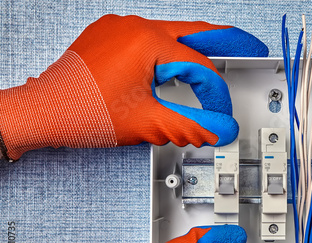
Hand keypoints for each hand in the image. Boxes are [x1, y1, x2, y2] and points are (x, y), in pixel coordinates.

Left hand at [0, 15, 267, 160]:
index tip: (221, 114)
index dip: (217, 93)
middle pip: (194, 32)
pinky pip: (150, 38)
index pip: (200, 66)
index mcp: (147, 41)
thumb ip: (192, 126)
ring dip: (197, 48)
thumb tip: (220, 129)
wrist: (43, 112)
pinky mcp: (110, 36)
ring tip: (221, 54)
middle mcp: (133, 26)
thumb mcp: (148, 123)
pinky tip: (178, 62)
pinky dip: (169, 51)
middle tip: (250, 47)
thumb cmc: (82, 113)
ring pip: (172, 34)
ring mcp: (119, 28)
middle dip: (226, 42)